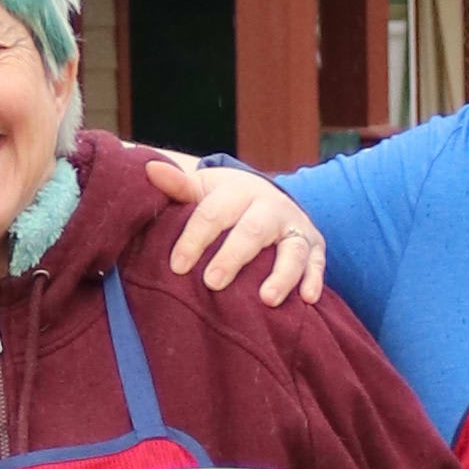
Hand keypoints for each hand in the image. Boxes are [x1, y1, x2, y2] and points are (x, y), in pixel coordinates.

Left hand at [143, 156, 326, 303]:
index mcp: (237, 191)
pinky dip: (314, 279)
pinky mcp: (314, 245)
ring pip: (292, 249)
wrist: (265, 197)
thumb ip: (178, 187)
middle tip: (212, 282)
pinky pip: (317, 262)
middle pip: (252, 231)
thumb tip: (150, 169)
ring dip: (282, 274)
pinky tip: (308, 299)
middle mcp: (270, 206)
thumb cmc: (224, 201)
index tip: (177, 266)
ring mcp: (295, 226)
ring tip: (267, 299)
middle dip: (233, 256)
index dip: (194, 239)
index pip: (213, 213)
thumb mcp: (202, 190)